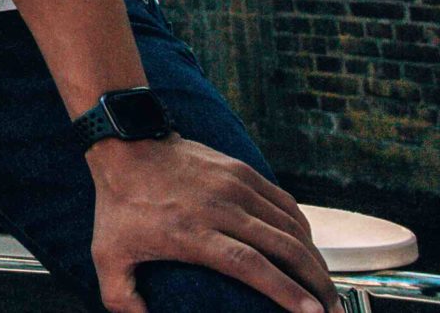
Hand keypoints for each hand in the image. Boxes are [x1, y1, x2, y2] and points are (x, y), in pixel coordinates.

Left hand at [88, 136, 332, 312]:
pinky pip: (284, 203)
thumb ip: (120, 296)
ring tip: (329, 288)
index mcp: (191, 232)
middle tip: (333, 312)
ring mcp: (233, 185)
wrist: (124, 144)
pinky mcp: (241, 170)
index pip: (249, 264)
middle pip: (283, 247)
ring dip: (316, 259)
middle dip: (316, 283)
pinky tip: (310, 251)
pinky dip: (304, 229)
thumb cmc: (118, 204)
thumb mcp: (106, 254)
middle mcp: (219, 207)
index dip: (285, 290)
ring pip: (291, 226)